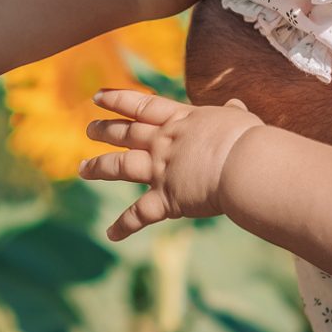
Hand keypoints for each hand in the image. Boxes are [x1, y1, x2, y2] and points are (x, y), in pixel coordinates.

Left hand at [79, 87, 262, 240]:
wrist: (245, 164)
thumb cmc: (249, 141)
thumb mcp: (240, 120)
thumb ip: (233, 114)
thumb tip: (236, 105)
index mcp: (181, 121)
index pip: (143, 106)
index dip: (118, 101)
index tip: (98, 97)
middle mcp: (164, 143)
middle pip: (126, 134)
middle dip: (105, 131)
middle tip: (89, 129)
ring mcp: (161, 170)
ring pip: (120, 166)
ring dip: (99, 167)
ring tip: (82, 169)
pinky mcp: (166, 199)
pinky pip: (139, 215)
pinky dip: (124, 226)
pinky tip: (111, 234)